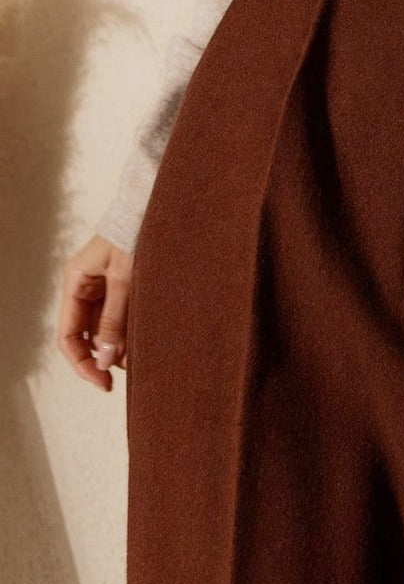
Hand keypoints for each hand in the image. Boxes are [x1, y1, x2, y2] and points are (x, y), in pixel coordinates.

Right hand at [56, 233, 133, 389]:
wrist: (156, 201)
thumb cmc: (137, 230)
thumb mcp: (125, 277)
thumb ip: (114, 318)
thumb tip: (105, 360)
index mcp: (75, 281)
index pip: (68, 336)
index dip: (82, 363)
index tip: (103, 383)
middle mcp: (85, 285)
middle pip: (86, 334)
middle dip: (104, 356)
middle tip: (129, 373)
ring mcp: (104, 283)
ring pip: (105, 326)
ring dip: (120, 343)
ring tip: (142, 357)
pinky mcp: (123, 281)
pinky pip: (121, 312)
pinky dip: (131, 327)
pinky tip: (146, 338)